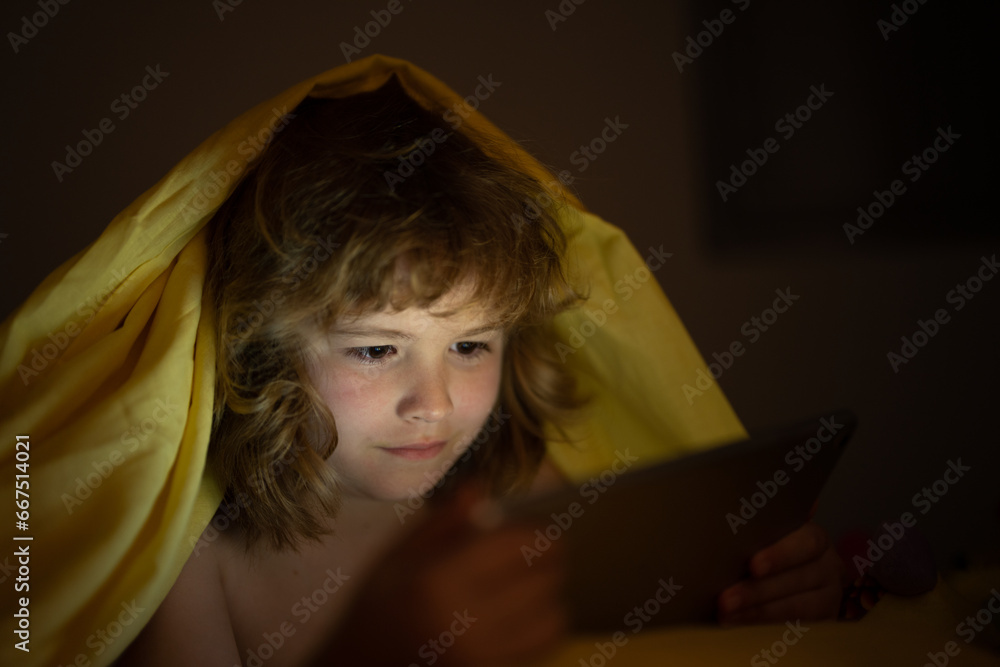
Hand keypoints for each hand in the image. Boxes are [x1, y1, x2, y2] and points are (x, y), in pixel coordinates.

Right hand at [332, 484, 566, 665]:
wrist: (363, 665)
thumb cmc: (378, 606)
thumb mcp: (398, 556)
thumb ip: (443, 522)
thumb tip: (480, 486)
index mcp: (440, 580)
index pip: (516, 545)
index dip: (536, 529)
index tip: (533, 524)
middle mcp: (467, 619)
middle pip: (542, 578)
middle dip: (548, 558)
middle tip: (539, 549)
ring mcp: (484, 653)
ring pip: (551, 614)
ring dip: (550, 591)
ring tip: (534, 580)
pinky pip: (542, 643)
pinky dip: (546, 622)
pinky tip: (528, 610)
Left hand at [717, 521, 847, 624]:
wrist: (797, 581)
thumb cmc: (772, 550)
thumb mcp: (770, 534)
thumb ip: (764, 523)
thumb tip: (767, 496)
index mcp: (816, 538)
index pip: (806, 542)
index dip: (781, 554)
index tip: (753, 565)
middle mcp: (830, 565)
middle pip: (798, 578)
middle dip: (758, 590)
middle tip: (726, 599)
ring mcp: (830, 595)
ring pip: (797, 606)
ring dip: (757, 612)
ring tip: (726, 614)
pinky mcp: (825, 621)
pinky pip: (796, 626)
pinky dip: (765, 626)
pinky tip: (739, 624)